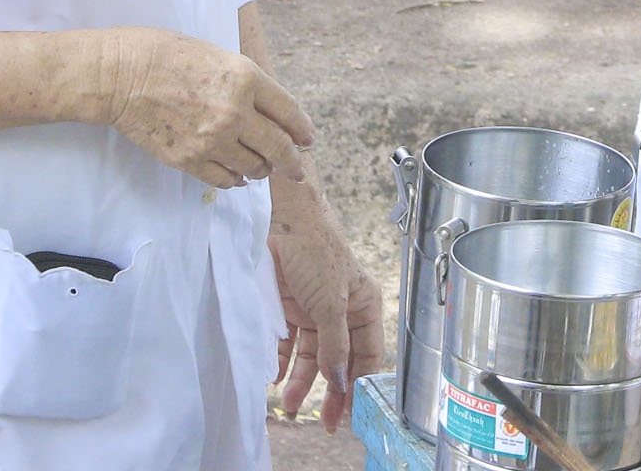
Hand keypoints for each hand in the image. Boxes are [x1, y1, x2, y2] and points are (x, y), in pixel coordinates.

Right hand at [91, 27, 314, 189]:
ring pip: (253, 167)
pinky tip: (238, 177)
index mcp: (245, 78)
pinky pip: (224, 179)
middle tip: (297, 168)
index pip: (289, 111)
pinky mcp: (189, 159)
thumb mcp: (218, 55)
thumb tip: (266, 110)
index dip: (302, 128)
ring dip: (262, 169)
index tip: (308, 139)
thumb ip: (246, 83)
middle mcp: (235, 111)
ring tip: (262, 168)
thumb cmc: (165, 54)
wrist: (120, 75)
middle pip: (278, 146)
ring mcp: (212, 139)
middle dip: (293, 161)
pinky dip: (236, 180)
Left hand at [271, 179, 387, 431]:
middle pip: (339, 359)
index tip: (347, 413)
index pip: (366, 354)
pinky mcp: (288, 307)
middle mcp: (342, 311)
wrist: (282, 220)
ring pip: (311, 355)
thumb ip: (336, 345)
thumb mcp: (331, 303)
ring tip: (288, 404)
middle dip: (330, 390)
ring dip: (300, 380)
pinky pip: (286, 343)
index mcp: (364, 306)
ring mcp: (313, 310)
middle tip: (322, 421)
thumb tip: (339, 382)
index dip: (358, 384)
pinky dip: (279, 361)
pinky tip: (273, 377)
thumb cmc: (317, 252)